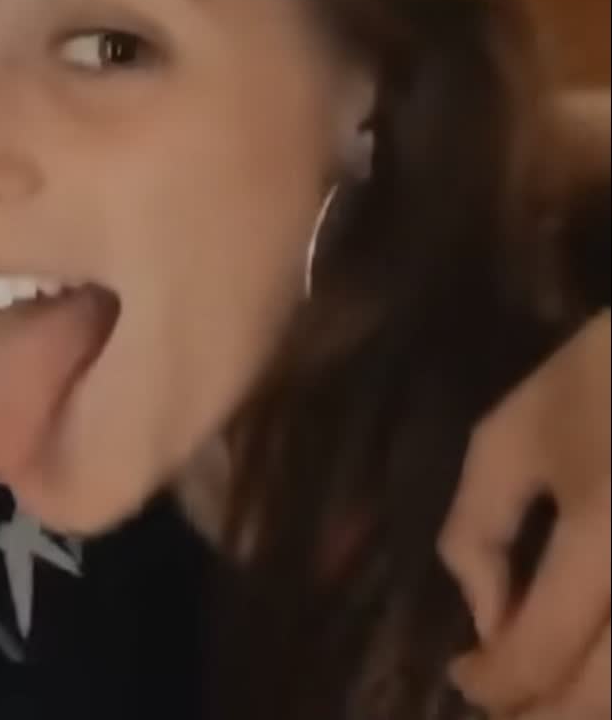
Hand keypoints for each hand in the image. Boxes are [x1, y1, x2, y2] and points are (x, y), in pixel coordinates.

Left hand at [439, 313, 610, 716]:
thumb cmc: (605, 377)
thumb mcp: (515, 434)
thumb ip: (480, 527)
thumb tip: (486, 620)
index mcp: (608, 533)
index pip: (543, 648)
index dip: (498, 681)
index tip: (465, 681)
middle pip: (609, 698)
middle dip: (550, 717)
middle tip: (507, 710)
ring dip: (597, 709)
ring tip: (554, 699)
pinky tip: (603, 668)